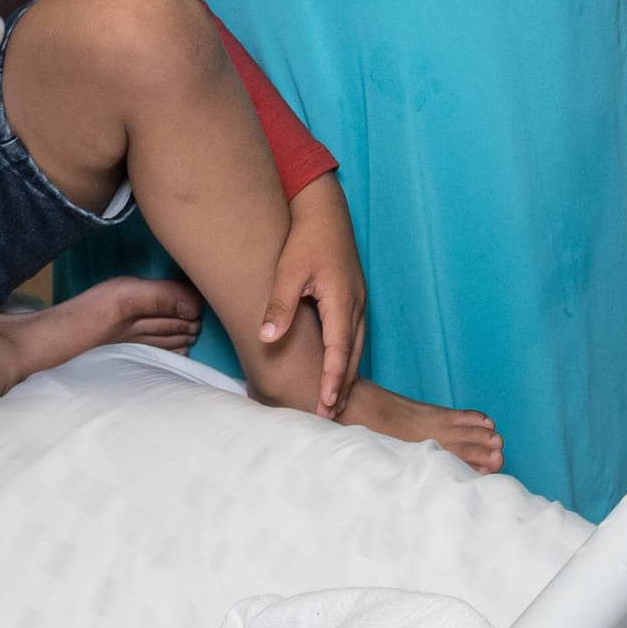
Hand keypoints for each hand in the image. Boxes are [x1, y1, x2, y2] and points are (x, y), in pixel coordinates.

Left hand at [257, 172, 365, 413]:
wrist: (324, 210)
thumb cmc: (305, 239)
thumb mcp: (287, 271)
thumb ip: (279, 306)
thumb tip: (267, 338)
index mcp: (341, 300)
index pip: (338, 351)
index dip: (331, 381)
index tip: (325, 406)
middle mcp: (356, 304)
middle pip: (352, 355)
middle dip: (342, 386)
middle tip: (329, 416)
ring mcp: (359, 300)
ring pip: (356, 346)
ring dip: (346, 374)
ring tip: (333, 401)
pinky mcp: (354, 296)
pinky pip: (354, 334)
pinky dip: (347, 356)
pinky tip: (337, 366)